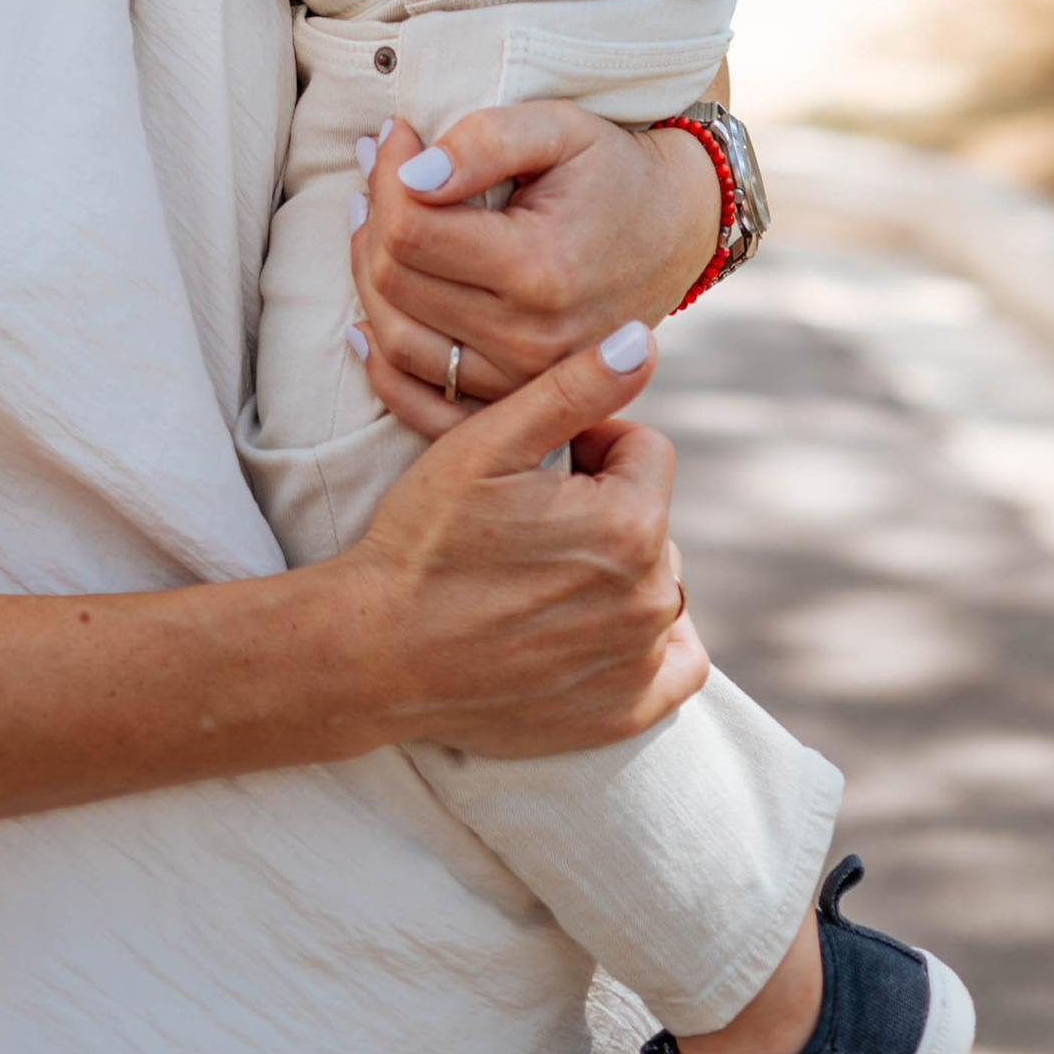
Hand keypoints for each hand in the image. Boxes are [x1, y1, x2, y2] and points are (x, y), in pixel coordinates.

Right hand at [327, 326, 705, 756]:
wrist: (376, 651)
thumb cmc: (425, 541)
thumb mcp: (486, 444)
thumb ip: (575, 387)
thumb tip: (645, 340)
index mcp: (630, 522)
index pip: (643, 452)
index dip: (587, 448)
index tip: (533, 470)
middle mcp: (652, 596)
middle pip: (648, 517)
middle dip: (601, 509)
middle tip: (525, 527)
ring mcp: (640, 660)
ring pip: (654, 581)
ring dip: (614, 569)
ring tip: (537, 577)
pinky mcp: (624, 712)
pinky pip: (676, 665)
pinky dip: (651, 645)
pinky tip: (597, 628)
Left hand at [349, 98, 721, 437]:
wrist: (675, 230)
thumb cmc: (612, 169)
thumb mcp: (560, 129)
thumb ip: (485, 141)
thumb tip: (412, 174)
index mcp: (538, 268)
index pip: (411, 230)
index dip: (385, 176)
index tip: (394, 135)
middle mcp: (529, 338)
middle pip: (395, 281)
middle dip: (372, 216)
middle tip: (379, 170)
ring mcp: (521, 379)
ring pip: (396, 337)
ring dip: (367, 275)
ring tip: (374, 220)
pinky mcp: (515, 400)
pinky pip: (422, 397)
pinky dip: (381, 360)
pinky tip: (364, 317)